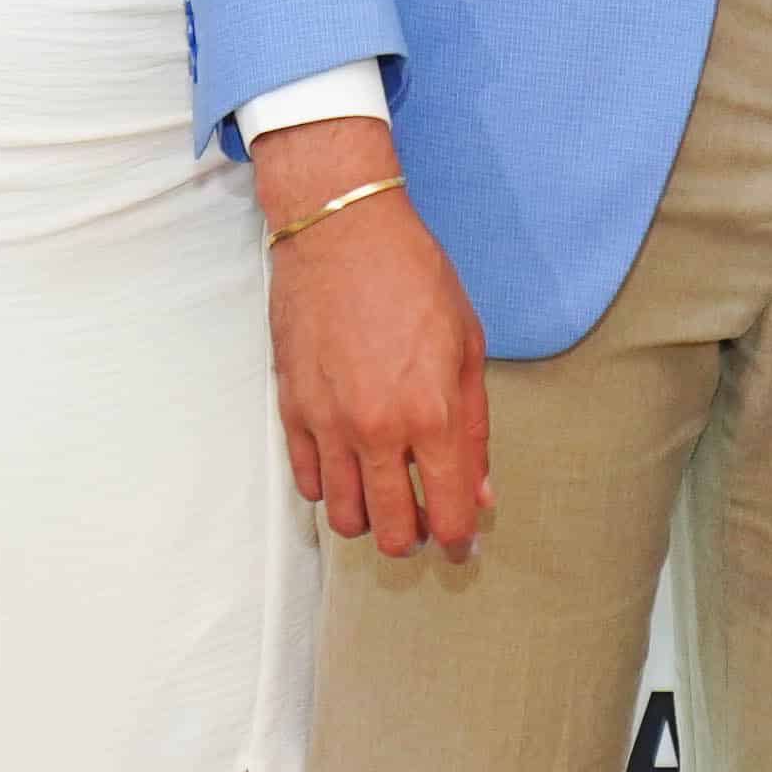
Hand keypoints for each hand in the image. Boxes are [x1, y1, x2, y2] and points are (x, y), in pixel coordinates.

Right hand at [258, 124, 488, 560]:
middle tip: (423, 522)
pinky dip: (329, 488)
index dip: (459, 539)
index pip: (446, 515)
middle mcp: (376, 431)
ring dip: (368, 520)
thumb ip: (474, 427)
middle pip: (392, 532)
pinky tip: (348, 467)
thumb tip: (479, 490)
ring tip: (384, 497)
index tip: (461, 541)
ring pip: (342, 516)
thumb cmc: (413, 276)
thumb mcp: (467, 345)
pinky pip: (307, 481)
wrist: (340, 230)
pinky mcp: (291, 409)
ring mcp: (327, 424)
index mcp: (430, 414)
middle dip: (414, 539)